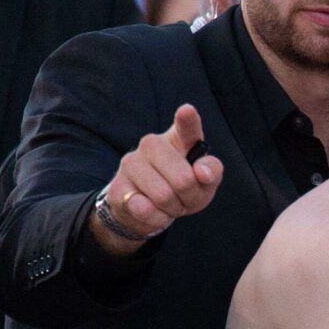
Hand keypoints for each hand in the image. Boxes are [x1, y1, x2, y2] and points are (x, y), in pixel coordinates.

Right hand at [92, 104, 224, 253]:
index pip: (186, 127)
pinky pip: (145, 209)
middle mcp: (152, 145)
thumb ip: (211, 172)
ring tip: (168, 203)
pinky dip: (157, 218)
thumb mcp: (204, 183)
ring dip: (173, 208)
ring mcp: (131, 163)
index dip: (187, 120)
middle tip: (184, 197)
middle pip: (184, 179)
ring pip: (164, 196)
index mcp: (178, 139)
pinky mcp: (117, 186)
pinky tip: (152, 211)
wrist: (145, 211)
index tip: (187, 111)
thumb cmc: (181, 189)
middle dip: (190, 197)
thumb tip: (201, 172)